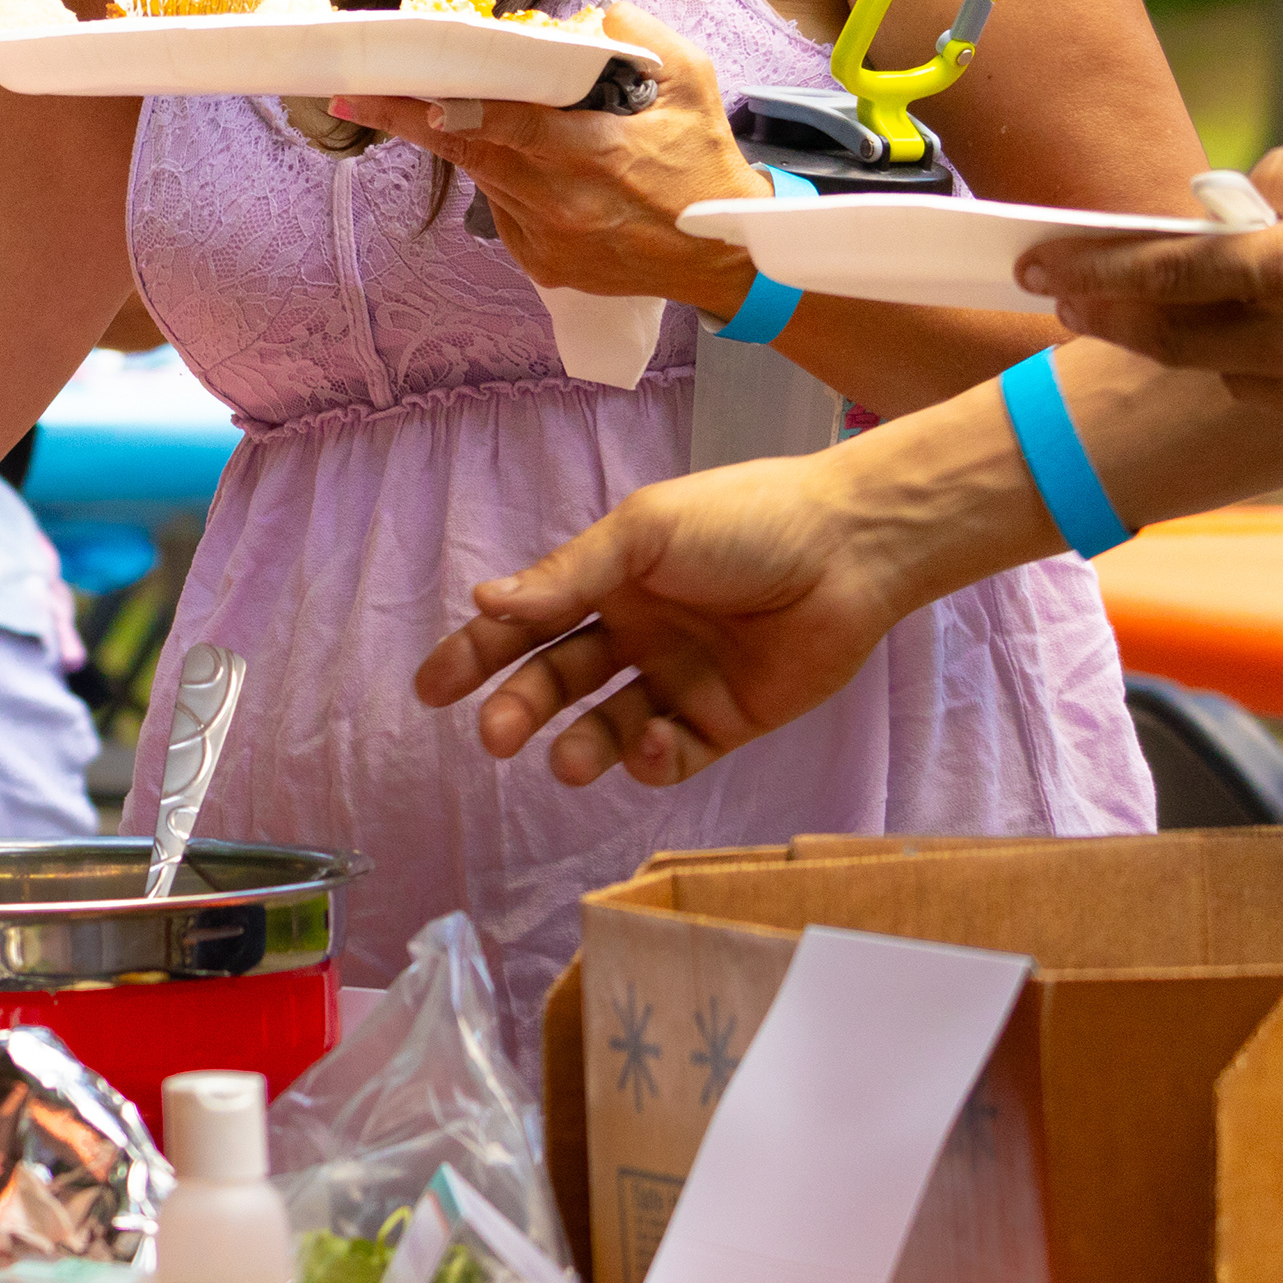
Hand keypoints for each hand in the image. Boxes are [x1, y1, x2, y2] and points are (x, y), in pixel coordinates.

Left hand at [330, 4, 763, 306]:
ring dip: (469, 145)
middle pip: (473, 153)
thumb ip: (639, 36)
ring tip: (453, 115)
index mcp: (596, 155)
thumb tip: (586, 18)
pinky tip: (528, 166)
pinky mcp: (542, 265)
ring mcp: (547, 239)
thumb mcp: (692, 81)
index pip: (507, 126)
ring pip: (486, 179)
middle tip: (361, 96)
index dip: (452, 110)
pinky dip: (506, 181)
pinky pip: (504, 210)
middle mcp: (562, 202)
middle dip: (416, 121)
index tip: (399, 96)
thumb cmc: (705, 163)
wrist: (722, 255)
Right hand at [413, 448, 923, 786]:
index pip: (528, 622)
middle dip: (520, 709)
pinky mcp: (727, 723)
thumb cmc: (744, 522)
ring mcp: (680, 681)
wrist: (850, 550)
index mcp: (611, 581)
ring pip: (607, 729)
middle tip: (494, 736)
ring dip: (580, 747)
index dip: (476, 654)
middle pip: (557, 682)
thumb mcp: (644, 534)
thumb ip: (567, 576)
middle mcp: (638, 633)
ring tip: (570, 761)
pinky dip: (654, 759)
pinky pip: (673, 756)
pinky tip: (658, 740)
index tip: (431, 690)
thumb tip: (483, 604)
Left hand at [1018, 138, 1282, 454]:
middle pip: (1168, 338)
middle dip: (1108, 317)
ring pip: (1221, 374)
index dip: (1089, 268)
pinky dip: (1257, 371)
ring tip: (1167, 312)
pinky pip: (1278, 401)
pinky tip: (1268, 344)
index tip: (1037, 262)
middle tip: (1066, 300)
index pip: (1163, 272)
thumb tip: (1224, 197)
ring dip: (1189, 344)